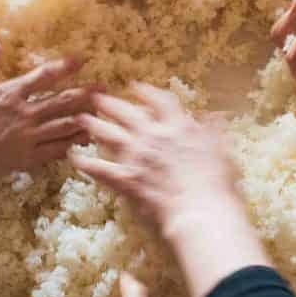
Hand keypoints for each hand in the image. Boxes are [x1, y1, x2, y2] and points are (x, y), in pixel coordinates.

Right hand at [0, 42, 94, 196]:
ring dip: (85, 118)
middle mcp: (23, 114)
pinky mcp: (24, 159)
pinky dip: (71, 146)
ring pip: (64, 126)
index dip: (65, 66)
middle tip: (104, 89)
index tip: (81, 60)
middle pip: (62, 101)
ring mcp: (26, 138)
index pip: (44, 76)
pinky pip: (54, 151)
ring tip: (101, 114)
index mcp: (8, 93)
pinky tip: (84, 143)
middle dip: (85, 94)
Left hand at [72, 84, 239, 236]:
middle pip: (126, 113)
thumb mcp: (221, 149)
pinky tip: (74, 158)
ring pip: (109, 135)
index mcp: (177, 126)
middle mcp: (152, 135)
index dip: (145, 92)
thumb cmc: (215, 181)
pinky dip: (86, 164)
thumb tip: (215, 115)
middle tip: (96, 97)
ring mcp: (136, 156)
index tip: (135, 86)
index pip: (159, 101)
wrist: (199, 210)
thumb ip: (213, 130)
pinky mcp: (125, 179)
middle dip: (111, 103)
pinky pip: (100, 170)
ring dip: (94, 126)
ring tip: (81, 119)